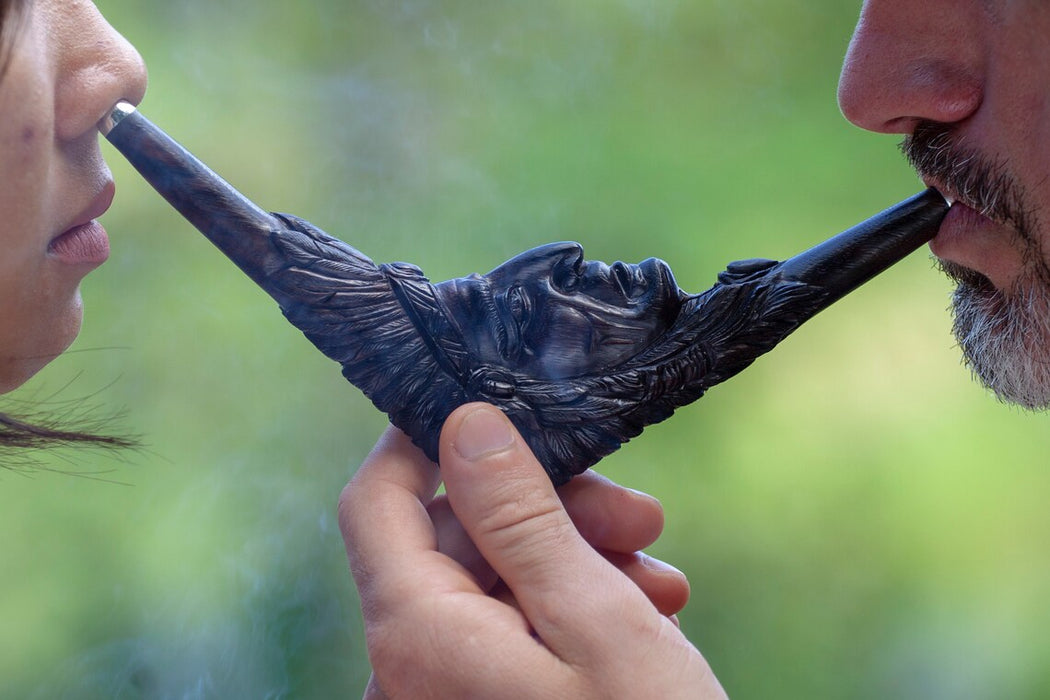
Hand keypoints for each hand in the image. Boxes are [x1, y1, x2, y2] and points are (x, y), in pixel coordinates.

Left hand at [339, 402, 726, 698]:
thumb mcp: (594, 619)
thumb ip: (519, 516)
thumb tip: (463, 420)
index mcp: (416, 637)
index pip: (376, 502)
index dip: (423, 442)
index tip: (498, 411)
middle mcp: (409, 671)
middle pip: (453, 540)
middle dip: (547, 510)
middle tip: (637, 516)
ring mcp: (445, 697)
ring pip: (492, 584)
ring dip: (576, 559)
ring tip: (658, 574)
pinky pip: (509, 635)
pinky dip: (571, 611)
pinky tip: (646, 612)